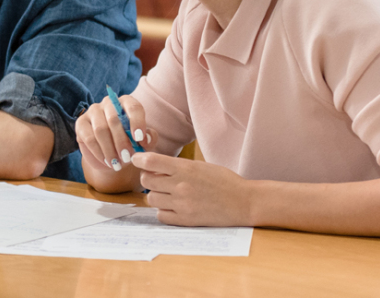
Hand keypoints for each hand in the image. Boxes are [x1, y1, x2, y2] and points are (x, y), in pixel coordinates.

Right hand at [75, 92, 156, 172]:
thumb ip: (149, 139)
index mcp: (126, 103)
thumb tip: (147, 138)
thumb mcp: (142, 143)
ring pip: (100, 129)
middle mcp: (109, 103)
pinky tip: (106, 162)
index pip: (133, 107)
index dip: (137, 122)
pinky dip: (99, 152)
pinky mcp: (81, 123)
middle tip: (127, 158)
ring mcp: (93, 111)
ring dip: (110, 149)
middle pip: (114, 119)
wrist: (110, 155)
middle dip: (122, 141)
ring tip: (117, 164)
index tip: (140, 139)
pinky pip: (89, 138)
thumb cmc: (129, 144)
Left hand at [132, 152, 252, 226]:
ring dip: (156, 195)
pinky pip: (161, 215)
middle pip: (146, 180)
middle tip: (156, 178)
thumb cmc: (223, 181)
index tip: (137, 159)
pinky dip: (163, 210)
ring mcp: (182, 204)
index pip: (151, 161)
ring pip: (151, 198)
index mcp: (186, 168)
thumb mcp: (200, 166)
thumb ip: (177, 167)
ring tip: (167, 194)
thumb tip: (152, 166)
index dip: (139, 159)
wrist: (243, 202)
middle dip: (148, 178)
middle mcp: (181, 185)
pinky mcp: (185, 220)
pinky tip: (173, 206)